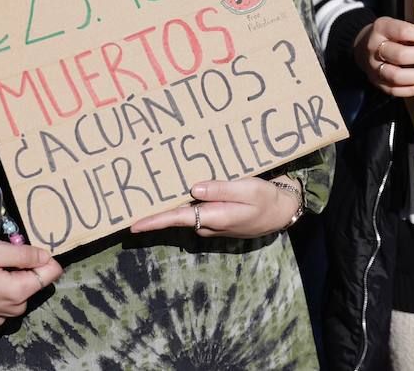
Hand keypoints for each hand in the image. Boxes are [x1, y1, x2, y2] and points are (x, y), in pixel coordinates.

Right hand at [0, 241, 62, 326]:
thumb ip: (23, 254)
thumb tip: (47, 257)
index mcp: (16, 293)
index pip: (51, 273)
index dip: (42, 256)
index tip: (25, 248)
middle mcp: (12, 310)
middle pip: (35, 282)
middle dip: (24, 266)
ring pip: (21, 291)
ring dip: (12, 277)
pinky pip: (6, 301)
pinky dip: (1, 289)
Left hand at [130, 177, 300, 238]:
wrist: (282, 213)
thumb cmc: (266, 199)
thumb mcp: (248, 189)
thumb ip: (221, 189)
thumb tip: (193, 189)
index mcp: (214, 215)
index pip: (178, 218)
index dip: (155, 221)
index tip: (133, 225)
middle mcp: (209, 223)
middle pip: (176, 217)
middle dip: (155, 213)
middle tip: (131, 207)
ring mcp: (212, 223)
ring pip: (186, 214)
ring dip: (170, 206)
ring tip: (151, 191)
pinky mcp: (217, 219)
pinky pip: (196, 211)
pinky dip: (186, 203)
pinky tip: (181, 191)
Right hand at [354, 17, 413, 96]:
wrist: (363, 46)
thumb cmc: (387, 34)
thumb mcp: (394, 25)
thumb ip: (410, 33)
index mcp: (380, 28)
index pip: (402, 32)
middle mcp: (374, 48)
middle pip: (400, 56)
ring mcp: (373, 67)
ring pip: (396, 76)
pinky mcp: (376, 82)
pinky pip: (394, 90)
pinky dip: (412, 89)